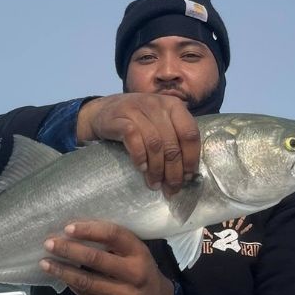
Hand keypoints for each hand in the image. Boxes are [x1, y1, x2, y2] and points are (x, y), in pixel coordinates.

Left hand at [39, 220, 173, 294]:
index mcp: (140, 252)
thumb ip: (113, 244)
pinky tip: (61, 278)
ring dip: (63, 271)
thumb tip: (74, 232)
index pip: (113, 235)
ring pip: (88, 282)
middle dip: (69, 250)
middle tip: (49, 244)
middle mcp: (135, 274)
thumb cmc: (141, 271)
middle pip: (96, 259)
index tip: (67, 228)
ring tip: (45, 263)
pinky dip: (72, 286)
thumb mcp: (135, 253)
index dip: (89, 230)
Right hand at [76, 94, 199, 196]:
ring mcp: (138, 109)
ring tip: (154, 184)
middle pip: (172, 144)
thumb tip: (187, 174)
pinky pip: (133, 138)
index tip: (187, 178)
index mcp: (174, 106)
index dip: (191, 158)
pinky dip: (139, 156)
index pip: (190, 134)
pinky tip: (141, 168)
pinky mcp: (119, 118)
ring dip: (156, 169)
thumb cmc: (138, 122)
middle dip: (173, 172)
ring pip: (154, 144)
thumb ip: (175, 139)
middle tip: (171, 189)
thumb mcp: (160, 123)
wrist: (103, 112)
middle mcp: (158, 105)